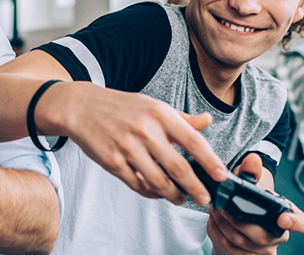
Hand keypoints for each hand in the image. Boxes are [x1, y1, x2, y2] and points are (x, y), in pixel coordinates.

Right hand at [43, 82, 226, 205]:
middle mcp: (145, 130)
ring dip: (173, 195)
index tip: (221, 176)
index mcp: (160, 114)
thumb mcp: (153, 106)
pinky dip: (150, 192)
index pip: (193, 141)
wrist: (81, 107)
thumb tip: (208, 121)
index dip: (210, 161)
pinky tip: (156, 191)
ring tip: (180, 198)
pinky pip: (137, 184)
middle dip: (195, 188)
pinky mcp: (112, 162)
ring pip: (158, 182)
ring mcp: (127, 148)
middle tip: (203, 198)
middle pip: (179, 168)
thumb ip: (181, 118)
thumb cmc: (121, 107)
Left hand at [208, 154, 303, 254]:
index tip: (282, 219)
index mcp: (286, 215)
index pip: (302, 224)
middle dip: (237, 221)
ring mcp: (262, 249)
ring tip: (215, 210)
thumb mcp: (248, 183)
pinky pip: (229, 248)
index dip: (295, 223)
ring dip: (223, 225)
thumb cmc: (247, 200)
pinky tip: (214, 220)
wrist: (234, 218)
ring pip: (241, 243)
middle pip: (261, 237)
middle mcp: (278, 236)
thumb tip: (253, 159)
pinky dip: (217, 232)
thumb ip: (251, 171)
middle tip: (222, 208)